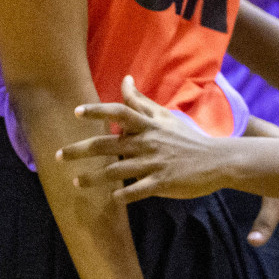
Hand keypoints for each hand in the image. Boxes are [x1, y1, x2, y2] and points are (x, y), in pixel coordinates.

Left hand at [56, 76, 230, 200]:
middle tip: (59, 155)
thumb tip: (125, 79)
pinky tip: (112, 198)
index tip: (76, 111)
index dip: (98, 111)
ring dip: (94, 178)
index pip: (121, 113)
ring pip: (117, 171)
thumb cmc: (188, 138)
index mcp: (150, 126)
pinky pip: (137, 191)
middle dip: (80, 150)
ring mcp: (155, 164)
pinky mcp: (163, 183)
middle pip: (108, 145)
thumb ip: (141, 101)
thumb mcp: (165, 117)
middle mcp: (149, 143)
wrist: (219, 160)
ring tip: (77, 182)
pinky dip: (122, 196)